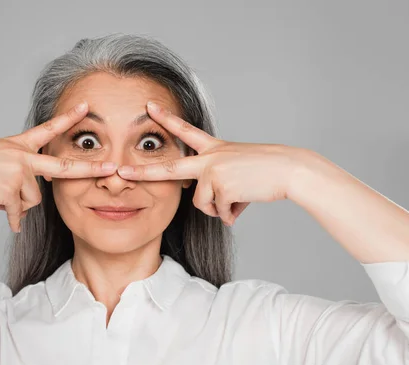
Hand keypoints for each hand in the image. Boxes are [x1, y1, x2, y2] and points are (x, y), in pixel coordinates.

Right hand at [0, 101, 116, 232]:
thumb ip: (20, 169)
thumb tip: (35, 191)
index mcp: (19, 144)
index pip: (48, 129)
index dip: (68, 118)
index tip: (87, 106)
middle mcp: (22, 155)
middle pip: (63, 167)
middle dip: (90, 169)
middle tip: (112, 168)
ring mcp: (16, 172)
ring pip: (34, 199)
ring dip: (18, 204)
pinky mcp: (8, 191)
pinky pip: (19, 212)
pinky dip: (13, 220)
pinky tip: (11, 223)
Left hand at [117, 101, 303, 225]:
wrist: (287, 169)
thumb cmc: (265, 171)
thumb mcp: (237, 170)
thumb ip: (218, 185)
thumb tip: (218, 210)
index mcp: (214, 148)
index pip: (185, 130)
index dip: (166, 118)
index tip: (148, 107)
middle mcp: (209, 157)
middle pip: (169, 168)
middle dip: (143, 172)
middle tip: (121, 172)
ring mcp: (213, 171)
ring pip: (202, 203)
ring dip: (219, 208)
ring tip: (238, 199)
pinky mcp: (220, 186)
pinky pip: (218, 211)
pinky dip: (230, 214)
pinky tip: (243, 204)